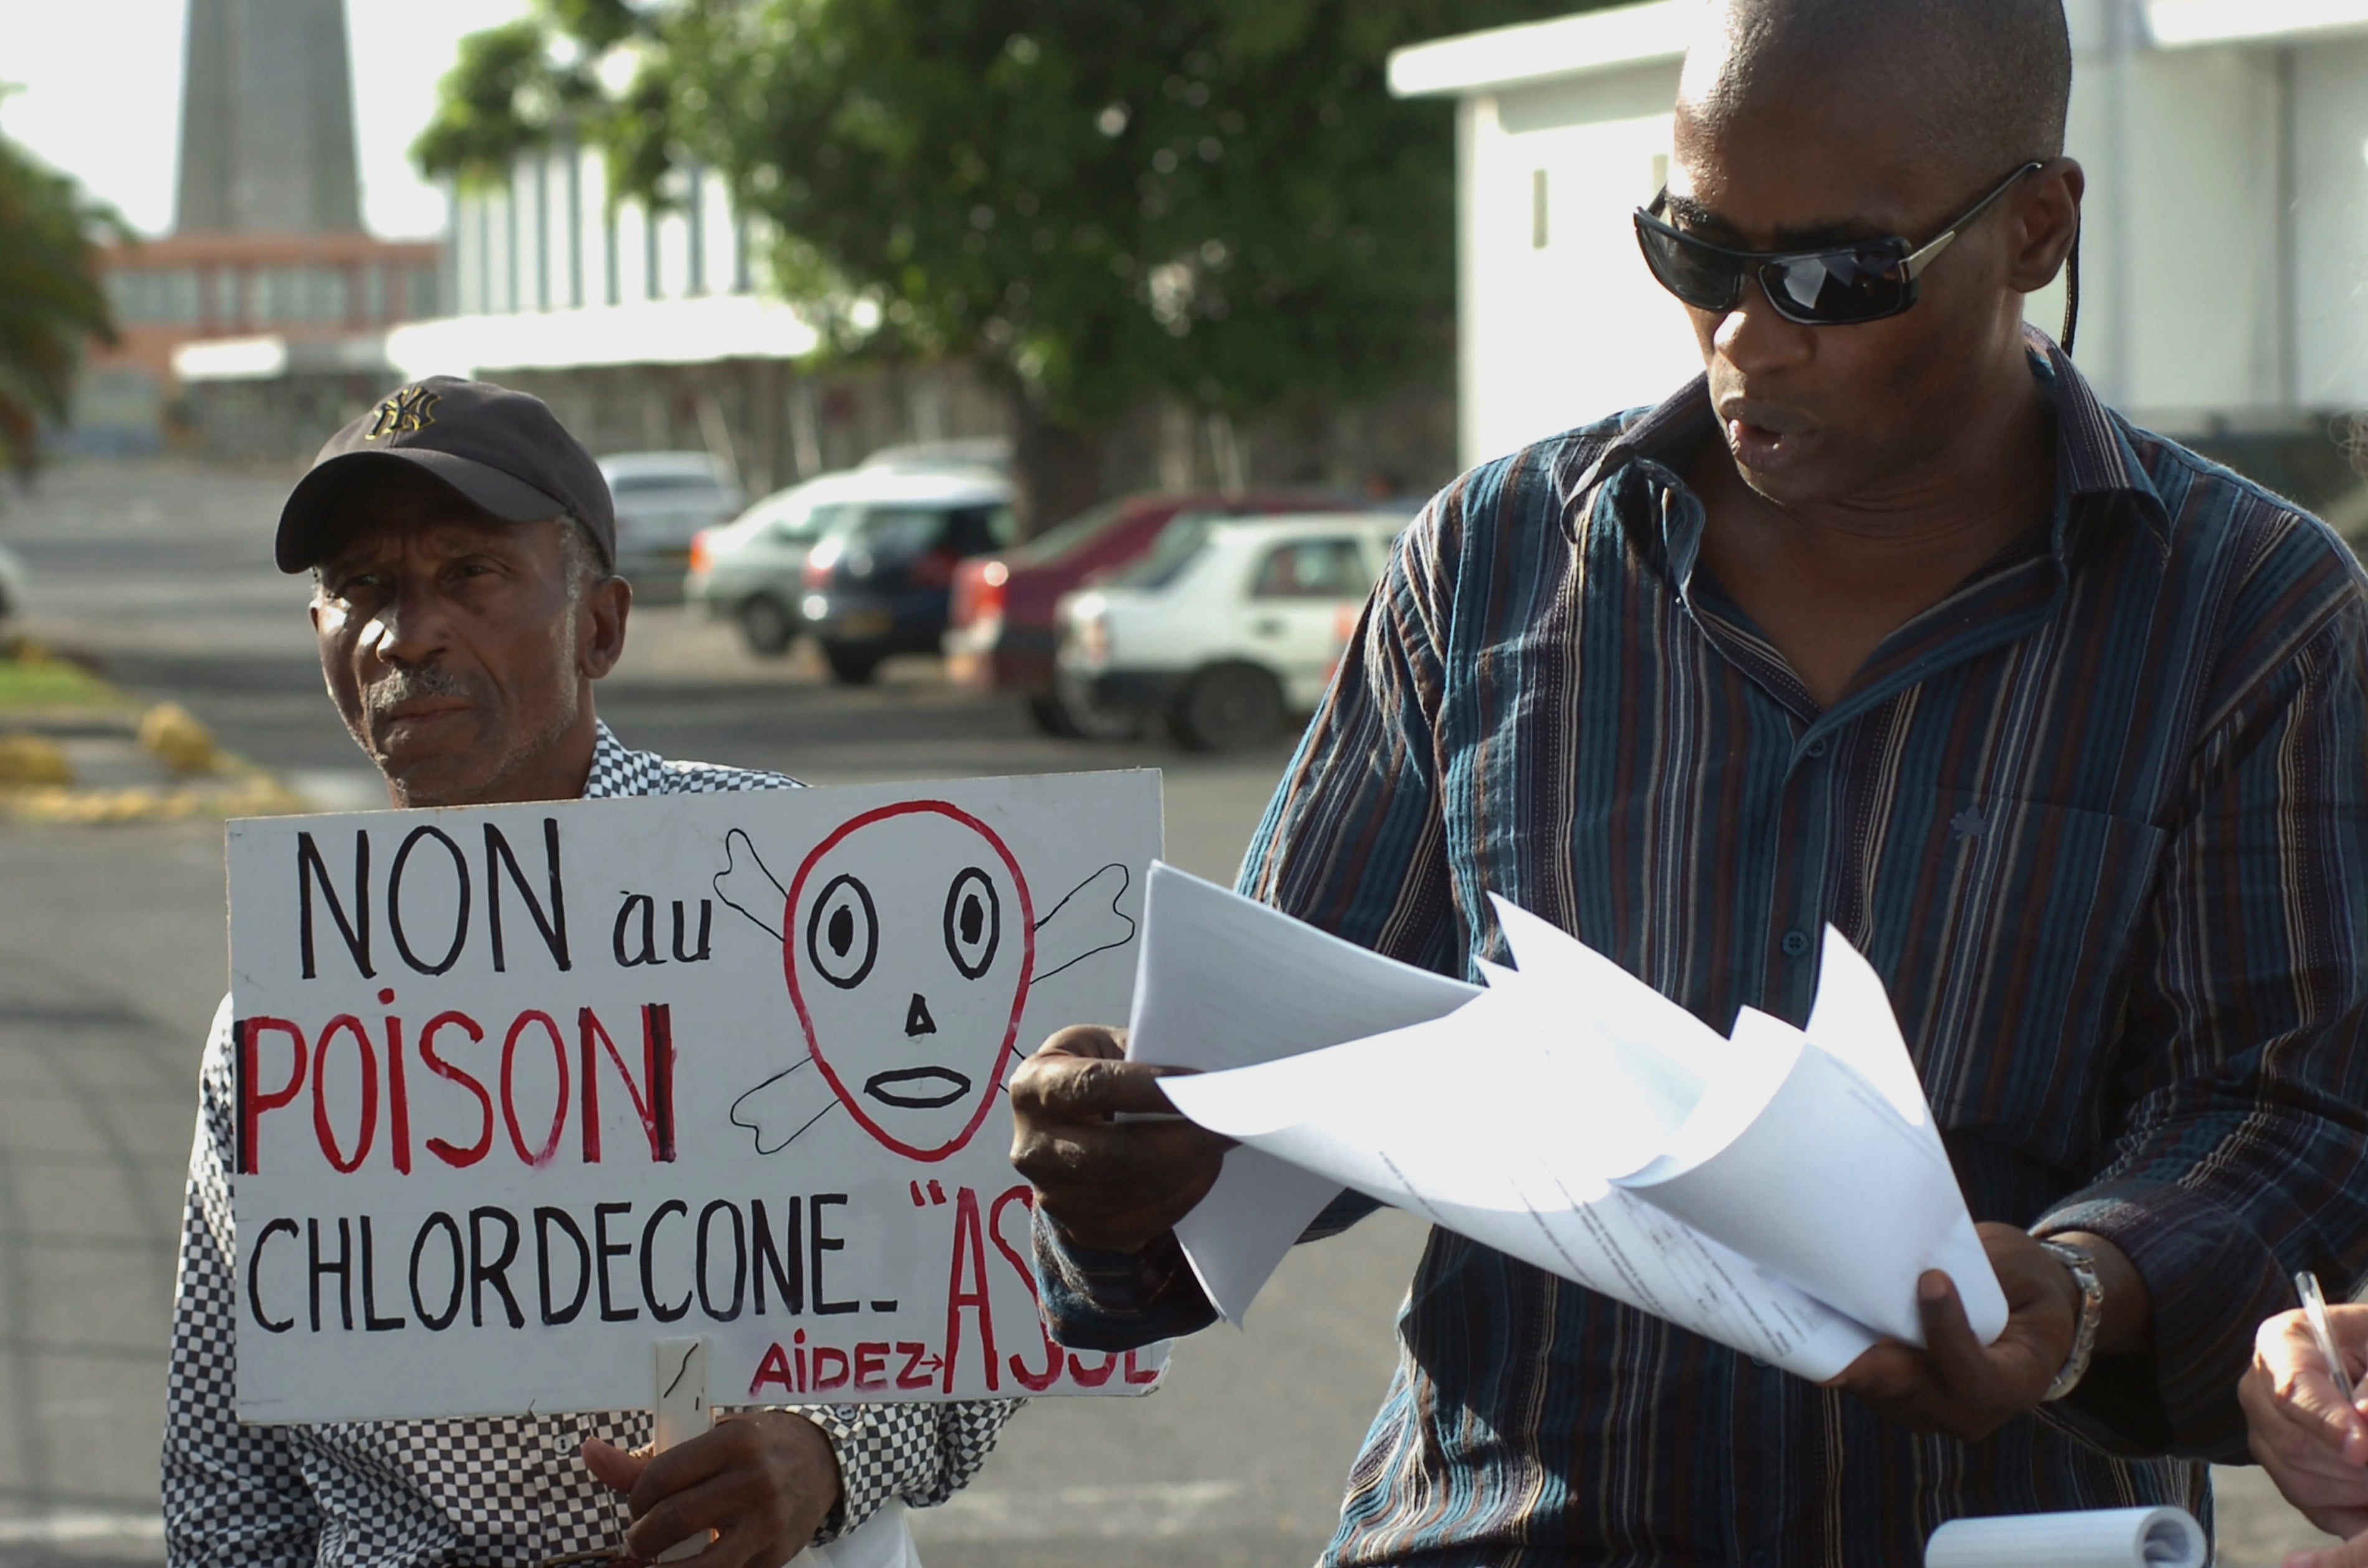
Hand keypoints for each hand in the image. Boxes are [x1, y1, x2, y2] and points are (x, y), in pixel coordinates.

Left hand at [581, 1410, 841, 1566]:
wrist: (822, 1462)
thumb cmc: (755, 1448)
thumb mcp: (712, 1440)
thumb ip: (651, 1459)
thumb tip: (589, 1454)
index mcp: (734, 1442)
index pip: (662, 1476)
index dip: (636, 1498)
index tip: (637, 1505)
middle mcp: (754, 1481)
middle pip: (673, 1520)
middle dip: (641, 1538)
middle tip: (639, 1539)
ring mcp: (766, 1524)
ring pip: (697, 1566)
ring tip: (654, 1561)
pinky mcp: (773, 1558)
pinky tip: (686, 1565)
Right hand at [1007, 1024, 1230, 1254]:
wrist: (1067, 1128)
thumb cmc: (1094, 1075)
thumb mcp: (1104, 1048)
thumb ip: (1143, 1056)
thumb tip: (1209, 1076)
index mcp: (1033, 1085)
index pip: (1091, 1087)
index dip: (1147, 1088)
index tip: (1199, 1084)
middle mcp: (1031, 1146)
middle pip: (1115, 1153)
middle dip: (1181, 1140)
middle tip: (1229, 1123)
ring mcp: (1052, 1195)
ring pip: (1132, 1191)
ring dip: (1188, 1169)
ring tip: (1222, 1144)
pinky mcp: (1079, 1227)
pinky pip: (1140, 1222)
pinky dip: (1181, 1196)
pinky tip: (1203, 1171)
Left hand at [1824, 1222, 2078, 1440]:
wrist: (2027, 1313)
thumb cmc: (2025, 1284)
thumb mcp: (2018, 1268)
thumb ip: (1980, 1271)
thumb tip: (1921, 1262)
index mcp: (2017, 1382)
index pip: (1975, 1376)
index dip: (1950, 1334)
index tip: (1931, 1281)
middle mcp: (1975, 1412)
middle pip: (1912, 1391)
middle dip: (1864, 1360)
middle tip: (1821, 1325)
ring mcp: (1935, 1412)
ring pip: (1881, 1391)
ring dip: (1842, 1357)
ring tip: (1803, 1315)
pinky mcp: (1903, 1401)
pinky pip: (1869, 1384)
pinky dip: (1841, 1355)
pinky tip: (1811, 1318)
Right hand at [2240, 1303, 2367, 1554]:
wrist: (2362, 1360)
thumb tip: (2365, 1417)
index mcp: (2281, 1344)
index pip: (2292, 1389)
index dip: (2328, 1423)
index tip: (2362, 1451)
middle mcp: (2258, 1389)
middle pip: (2292, 1443)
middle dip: (2353, 1466)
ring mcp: (2263, 1432)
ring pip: (2299, 1481)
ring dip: (2355, 1488)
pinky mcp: (2279, 1467)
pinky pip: (2310, 1505)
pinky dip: (2351, 1513)